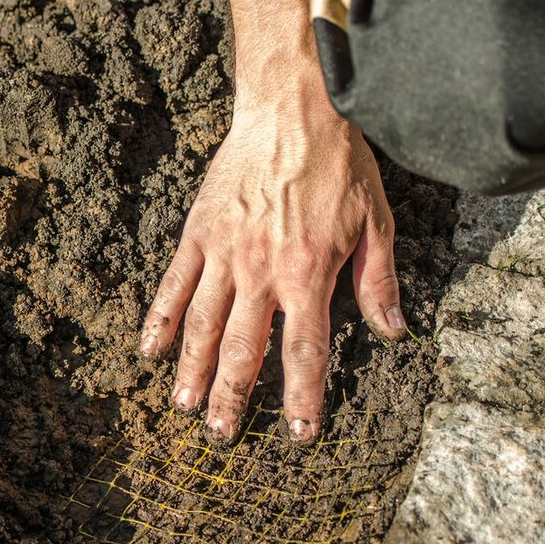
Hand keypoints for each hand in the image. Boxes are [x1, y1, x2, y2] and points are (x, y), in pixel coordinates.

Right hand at [140, 109, 404, 441]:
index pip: (304, 351)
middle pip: (242, 348)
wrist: (293, 107)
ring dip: (191, 370)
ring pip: (202, 324)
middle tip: (222, 436)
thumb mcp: (377, 221)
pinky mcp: (198, 231)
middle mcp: (261, 269)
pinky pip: (174, 283)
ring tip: (184, 406)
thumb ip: (379, 280)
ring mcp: (224, 251)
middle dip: (232, 397)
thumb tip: (394, 331)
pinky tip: (150, 351)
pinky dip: (160, 319)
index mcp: (309, 272)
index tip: (298, 433)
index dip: (302, 397)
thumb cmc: (339, 162)